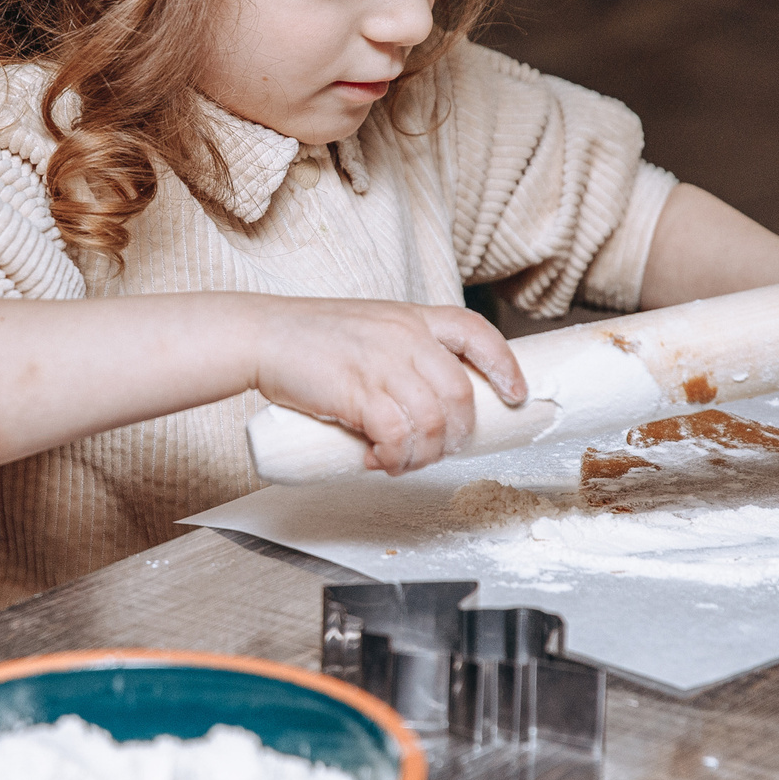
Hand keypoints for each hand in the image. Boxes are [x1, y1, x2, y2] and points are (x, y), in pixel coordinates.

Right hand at [250, 299, 526, 475]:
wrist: (263, 335)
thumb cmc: (312, 339)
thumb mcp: (371, 330)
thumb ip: (403, 357)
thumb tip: (428, 410)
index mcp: (413, 317)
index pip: (477, 333)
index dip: (504, 366)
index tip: (515, 395)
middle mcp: (406, 336)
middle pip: (461, 394)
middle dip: (457, 435)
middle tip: (435, 452)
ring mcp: (384, 362)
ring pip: (433, 423)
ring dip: (423, 455)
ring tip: (400, 462)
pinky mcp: (359, 391)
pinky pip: (397, 436)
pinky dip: (394, 458)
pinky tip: (379, 460)